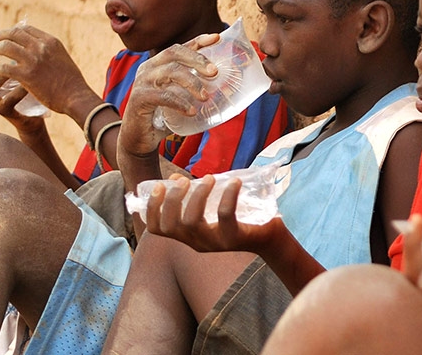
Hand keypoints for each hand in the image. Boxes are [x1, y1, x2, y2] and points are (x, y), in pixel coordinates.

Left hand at [0, 23, 93, 114]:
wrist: (76, 97)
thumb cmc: (71, 82)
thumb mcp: (62, 58)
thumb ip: (50, 51)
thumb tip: (39, 49)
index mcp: (50, 41)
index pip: (25, 29)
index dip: (12, 32)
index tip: (6, 38)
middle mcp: (41, 47)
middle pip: (13, 33)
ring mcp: (33, 60)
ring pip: (5, 47)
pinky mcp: (27, 75)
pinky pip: (3, 67)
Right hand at [0, 37, 44, 132]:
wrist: (35, 113)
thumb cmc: (27, 85)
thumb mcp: (20, 66)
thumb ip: (15, 51)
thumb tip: (18, 25)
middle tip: (1, 50)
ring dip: (1, 75)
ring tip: (17, 66)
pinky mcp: (6, 113)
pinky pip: (8, 101)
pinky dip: (19, 90)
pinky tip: (29, 84)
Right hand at [118, 34, 220, 157]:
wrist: (139, 139)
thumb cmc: (161, 117)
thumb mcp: (178, 98)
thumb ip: (191, 90)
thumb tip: (222, 87)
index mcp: (157, 64)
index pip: (179, 48)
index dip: (198, 41)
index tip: (216, 38)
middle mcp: (148, 68)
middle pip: (174, 53)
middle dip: (197, 59)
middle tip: (215, 72)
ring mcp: (142, 82)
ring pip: (170, 72)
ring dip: (192, 82)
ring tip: (205, 96)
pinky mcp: (139, 98)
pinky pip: (164, 96)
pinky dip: (180, 103)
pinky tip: (192, 111)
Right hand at [144, 173, 284, 254]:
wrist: (270, 239)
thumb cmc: (237, 219)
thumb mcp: (211, 208)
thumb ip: (192, 196)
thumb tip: (173, 179)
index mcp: (187, 236)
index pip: (157, 229)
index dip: (151, 208)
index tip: (158, 186)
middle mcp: (197, 242)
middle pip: (171, 225)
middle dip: (173, 199)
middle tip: (184, 180)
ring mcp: (214, 243)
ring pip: (193, 222)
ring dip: (198, 195)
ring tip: (208, 178)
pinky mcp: (234, 238)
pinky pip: (225, 215)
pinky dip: (228, 195)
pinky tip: (234, 181)